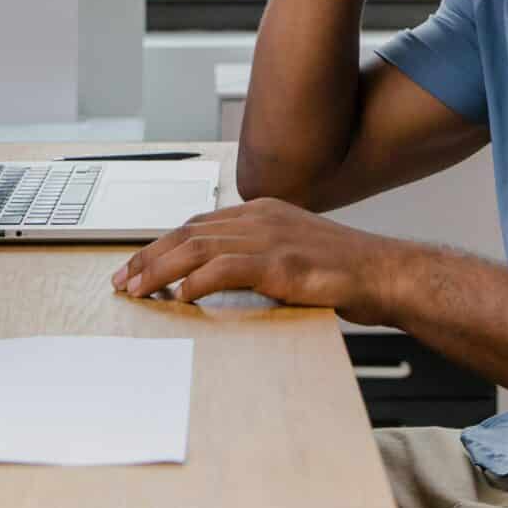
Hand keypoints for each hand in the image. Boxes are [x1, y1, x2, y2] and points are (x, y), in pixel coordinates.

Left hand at [111, 197, 412, 324]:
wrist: (385, 272)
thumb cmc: (343, 270)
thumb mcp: (292, 252)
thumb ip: (256, 256)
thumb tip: (217, 277)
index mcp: (262, 210)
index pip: (197, 224)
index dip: (162, 245)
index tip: (137, 266)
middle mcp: (261, 217)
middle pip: (189, 232)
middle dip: (149, 257)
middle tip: (122, 279)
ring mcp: (270, 237)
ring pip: (198, 248)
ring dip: (161, 271)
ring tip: (138, 291)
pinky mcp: (281, 263)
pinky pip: (226, 269)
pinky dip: (196, 282)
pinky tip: (180, 297)